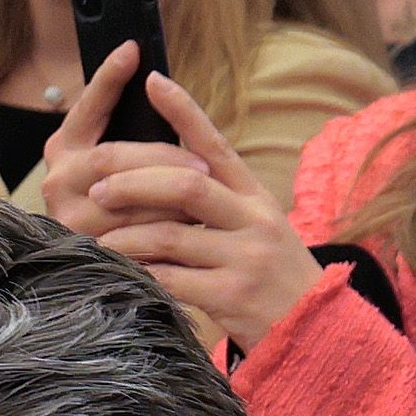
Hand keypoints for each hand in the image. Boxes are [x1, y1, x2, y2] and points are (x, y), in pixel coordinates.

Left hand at [40, 56, 314, 348]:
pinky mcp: (232, 296)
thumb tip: (163, 176)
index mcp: (258, 198)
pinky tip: (119, 271)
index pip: (216, 145)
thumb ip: (223, 204)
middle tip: (97, 184)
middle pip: (185, 184)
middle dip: (133, 180)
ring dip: (125, 234)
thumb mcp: (262, 230)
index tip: (152, 80)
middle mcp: (255, 221)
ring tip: (98, 236)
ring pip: (171, 234)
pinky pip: (171, 278)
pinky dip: (139, 272)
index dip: (184, 111)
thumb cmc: (277, 280)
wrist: (318, 334)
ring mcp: (245, 259)